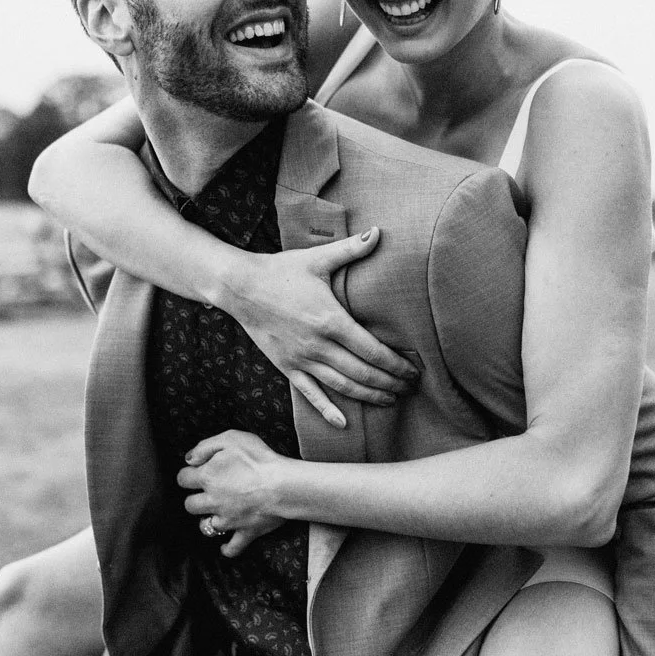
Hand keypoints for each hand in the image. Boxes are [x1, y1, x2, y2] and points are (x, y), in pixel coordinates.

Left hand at [178, 431, 290, 556]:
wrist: (285, 485)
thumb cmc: (260, 459)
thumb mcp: (231, 439)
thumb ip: (205, 446)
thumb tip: (189, 459)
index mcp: (207, 477)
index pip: (183, 479)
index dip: (188, 474)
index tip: (196, 472)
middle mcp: (213, 501)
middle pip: (190, 505)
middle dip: (195, 498)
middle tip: (206, 492)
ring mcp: (228, 520)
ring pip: (205, 527)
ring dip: (207, 520)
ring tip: (215, 513)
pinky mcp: (245, 532)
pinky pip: (232, 547)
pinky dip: (228, 548)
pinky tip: (224, 547)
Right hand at [221, 228, 417, 428]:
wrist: (240, 287)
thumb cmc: (281, 271)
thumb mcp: (317, 258)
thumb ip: (351, 249)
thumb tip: (379, 232)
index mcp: (331, 321)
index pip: (373, 352)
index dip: (397, 365)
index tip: (414, 370)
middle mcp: (318, 346)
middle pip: (363, 374)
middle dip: (391, 383)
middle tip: (410, 388)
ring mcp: (302, 360)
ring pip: (343, 387)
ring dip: (370, 397)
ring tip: (391, 400)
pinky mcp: (287, 367)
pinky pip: (310, 395)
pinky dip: (328, 411)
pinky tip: (344, 423)